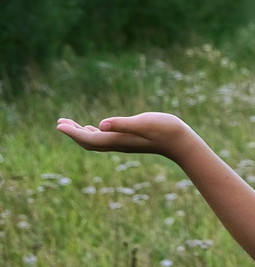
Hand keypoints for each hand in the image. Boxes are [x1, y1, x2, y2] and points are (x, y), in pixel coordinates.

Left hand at [56, 113, 194, 159]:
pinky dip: (95, 134)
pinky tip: (95, 128)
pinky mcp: (131, 140)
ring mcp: (124, 143)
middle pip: (89, 143)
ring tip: (70, 125)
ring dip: (82, 134)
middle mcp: (119, 144)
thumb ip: (122, 124)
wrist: (182, 143)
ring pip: (97, 142)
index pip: (90, 139)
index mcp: (119, 140)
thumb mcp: (143, 123)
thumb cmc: (165, 130)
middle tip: (60, 123)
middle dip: (73, 134)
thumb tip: (101, 125)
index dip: (73, 132)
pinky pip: (107, 139)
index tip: (59, 125)